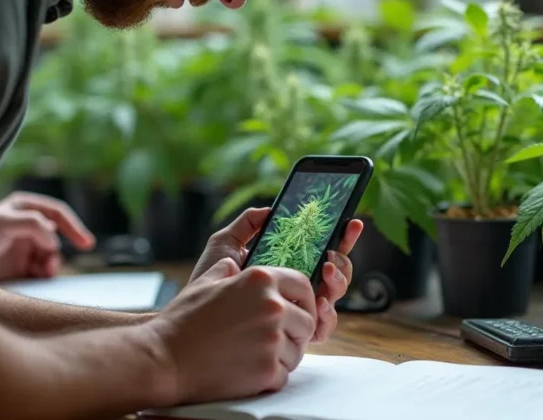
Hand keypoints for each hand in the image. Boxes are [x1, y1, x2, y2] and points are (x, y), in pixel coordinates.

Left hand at [0, 191, 94, 281]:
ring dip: (51, 263)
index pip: (57, 213)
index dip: (73, 226)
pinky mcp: (19, 267)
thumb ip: (33, 224)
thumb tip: (55, 240)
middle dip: (57, 250)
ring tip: (44, 271)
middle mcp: (25, 225)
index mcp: (23, 207)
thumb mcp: (3, 223)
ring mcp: (23, 247)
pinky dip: (45, 274)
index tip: (86, 244)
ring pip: (51, 255)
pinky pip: (42, 271)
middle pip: (56, 236)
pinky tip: (38, 277)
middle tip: (51, 265)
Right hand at [149, 258, 316, 404]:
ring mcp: (272, 339)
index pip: (303, 285)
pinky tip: (249, 371)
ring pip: (298, 350)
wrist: (165, 359)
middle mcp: (273, 307)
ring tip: (257, 356)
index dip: (304, 299)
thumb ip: (227, 271)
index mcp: (261, 280)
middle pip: (306, 321)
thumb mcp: (205, 283)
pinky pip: (284, 374)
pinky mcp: (268, 370)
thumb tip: (233, 265)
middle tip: (276, 339)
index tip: (299, 309)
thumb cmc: (182, 322)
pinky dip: (271, 376)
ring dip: (283, 355)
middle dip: (295, 332)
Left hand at [190, 207, 361, 342]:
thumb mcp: (225, 245)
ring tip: (325, 269)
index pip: (322, 247)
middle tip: (331, 252)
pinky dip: (328, 313)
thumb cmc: (207, 281)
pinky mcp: (295, 333)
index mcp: (288, 264)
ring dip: (338, 280)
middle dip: (342, 258)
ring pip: (335, 294)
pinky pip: (324, 325)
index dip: (341, 235)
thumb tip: (270, 209)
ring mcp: (299, 309)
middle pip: (336, 270)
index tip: (350, 221)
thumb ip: (246, 224)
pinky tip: (320, 301)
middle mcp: (298, 287)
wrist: (192, 314)